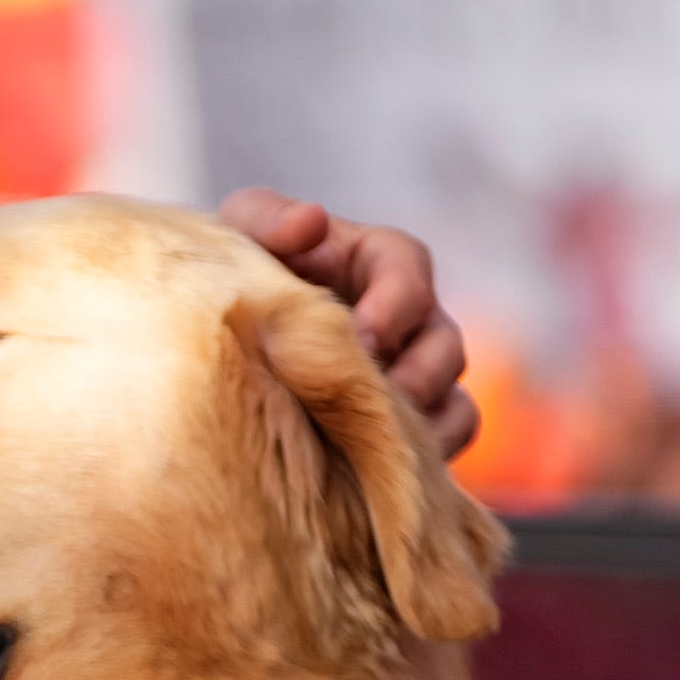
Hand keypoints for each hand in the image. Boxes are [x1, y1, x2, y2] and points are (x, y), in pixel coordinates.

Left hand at [221, 193, 475, 456]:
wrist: (226, 341)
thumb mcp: (241, 232)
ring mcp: (417, 369)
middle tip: (367, 400)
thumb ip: (270, 217)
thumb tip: (312, 221)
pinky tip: (382, 462)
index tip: (364, 338)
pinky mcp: (412, 419)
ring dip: (421, 417)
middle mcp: (409, 315)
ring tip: (372, 436)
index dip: (397, 303)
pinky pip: (452, 434)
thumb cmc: (240, 273)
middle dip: (414, 374)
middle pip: (443, 340)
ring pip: (453, 394)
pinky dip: (431, 451)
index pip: (410, 266)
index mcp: (376, 259)